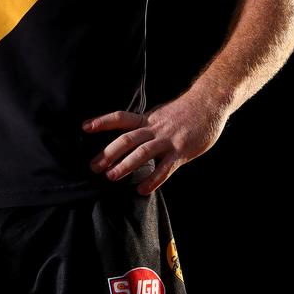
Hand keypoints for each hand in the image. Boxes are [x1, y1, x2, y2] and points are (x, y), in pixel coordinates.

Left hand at [82, 99, 227, 194]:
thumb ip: (146, 125)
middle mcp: (154, 128)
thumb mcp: (160, 114)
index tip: (84, 127)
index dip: (102, 121)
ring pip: (142, 153)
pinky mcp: (182, 152)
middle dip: (108, 153)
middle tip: (93, 166)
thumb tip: (129, 137)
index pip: (120, 118)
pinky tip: (141, 190)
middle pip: (127, 139)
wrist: (209, 103)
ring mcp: (168, 140)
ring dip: (125, 165)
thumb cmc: (184, 111)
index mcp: (147, 119)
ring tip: (111, 177)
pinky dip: (152, 180)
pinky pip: (165, 169)